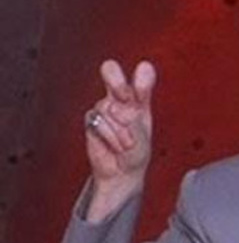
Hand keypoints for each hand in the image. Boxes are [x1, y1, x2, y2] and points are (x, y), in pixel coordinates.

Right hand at [84, 60, 155, 220]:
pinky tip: (113, 145)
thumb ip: (136, 127)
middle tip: (123, 97)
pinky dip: (108, 136)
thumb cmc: (136, 154)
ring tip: (125, 144)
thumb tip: (124, 113)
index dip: (141, 77)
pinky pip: (97, 121)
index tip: (144, 69)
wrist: (121, 172)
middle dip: (116, 82)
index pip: (141, 80)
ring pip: (107, 106)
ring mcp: (104, 107)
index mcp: (140, 100)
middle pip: (111, 72)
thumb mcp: (144, 142)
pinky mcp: (91, 118)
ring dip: (119, 130)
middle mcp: (121, 99)